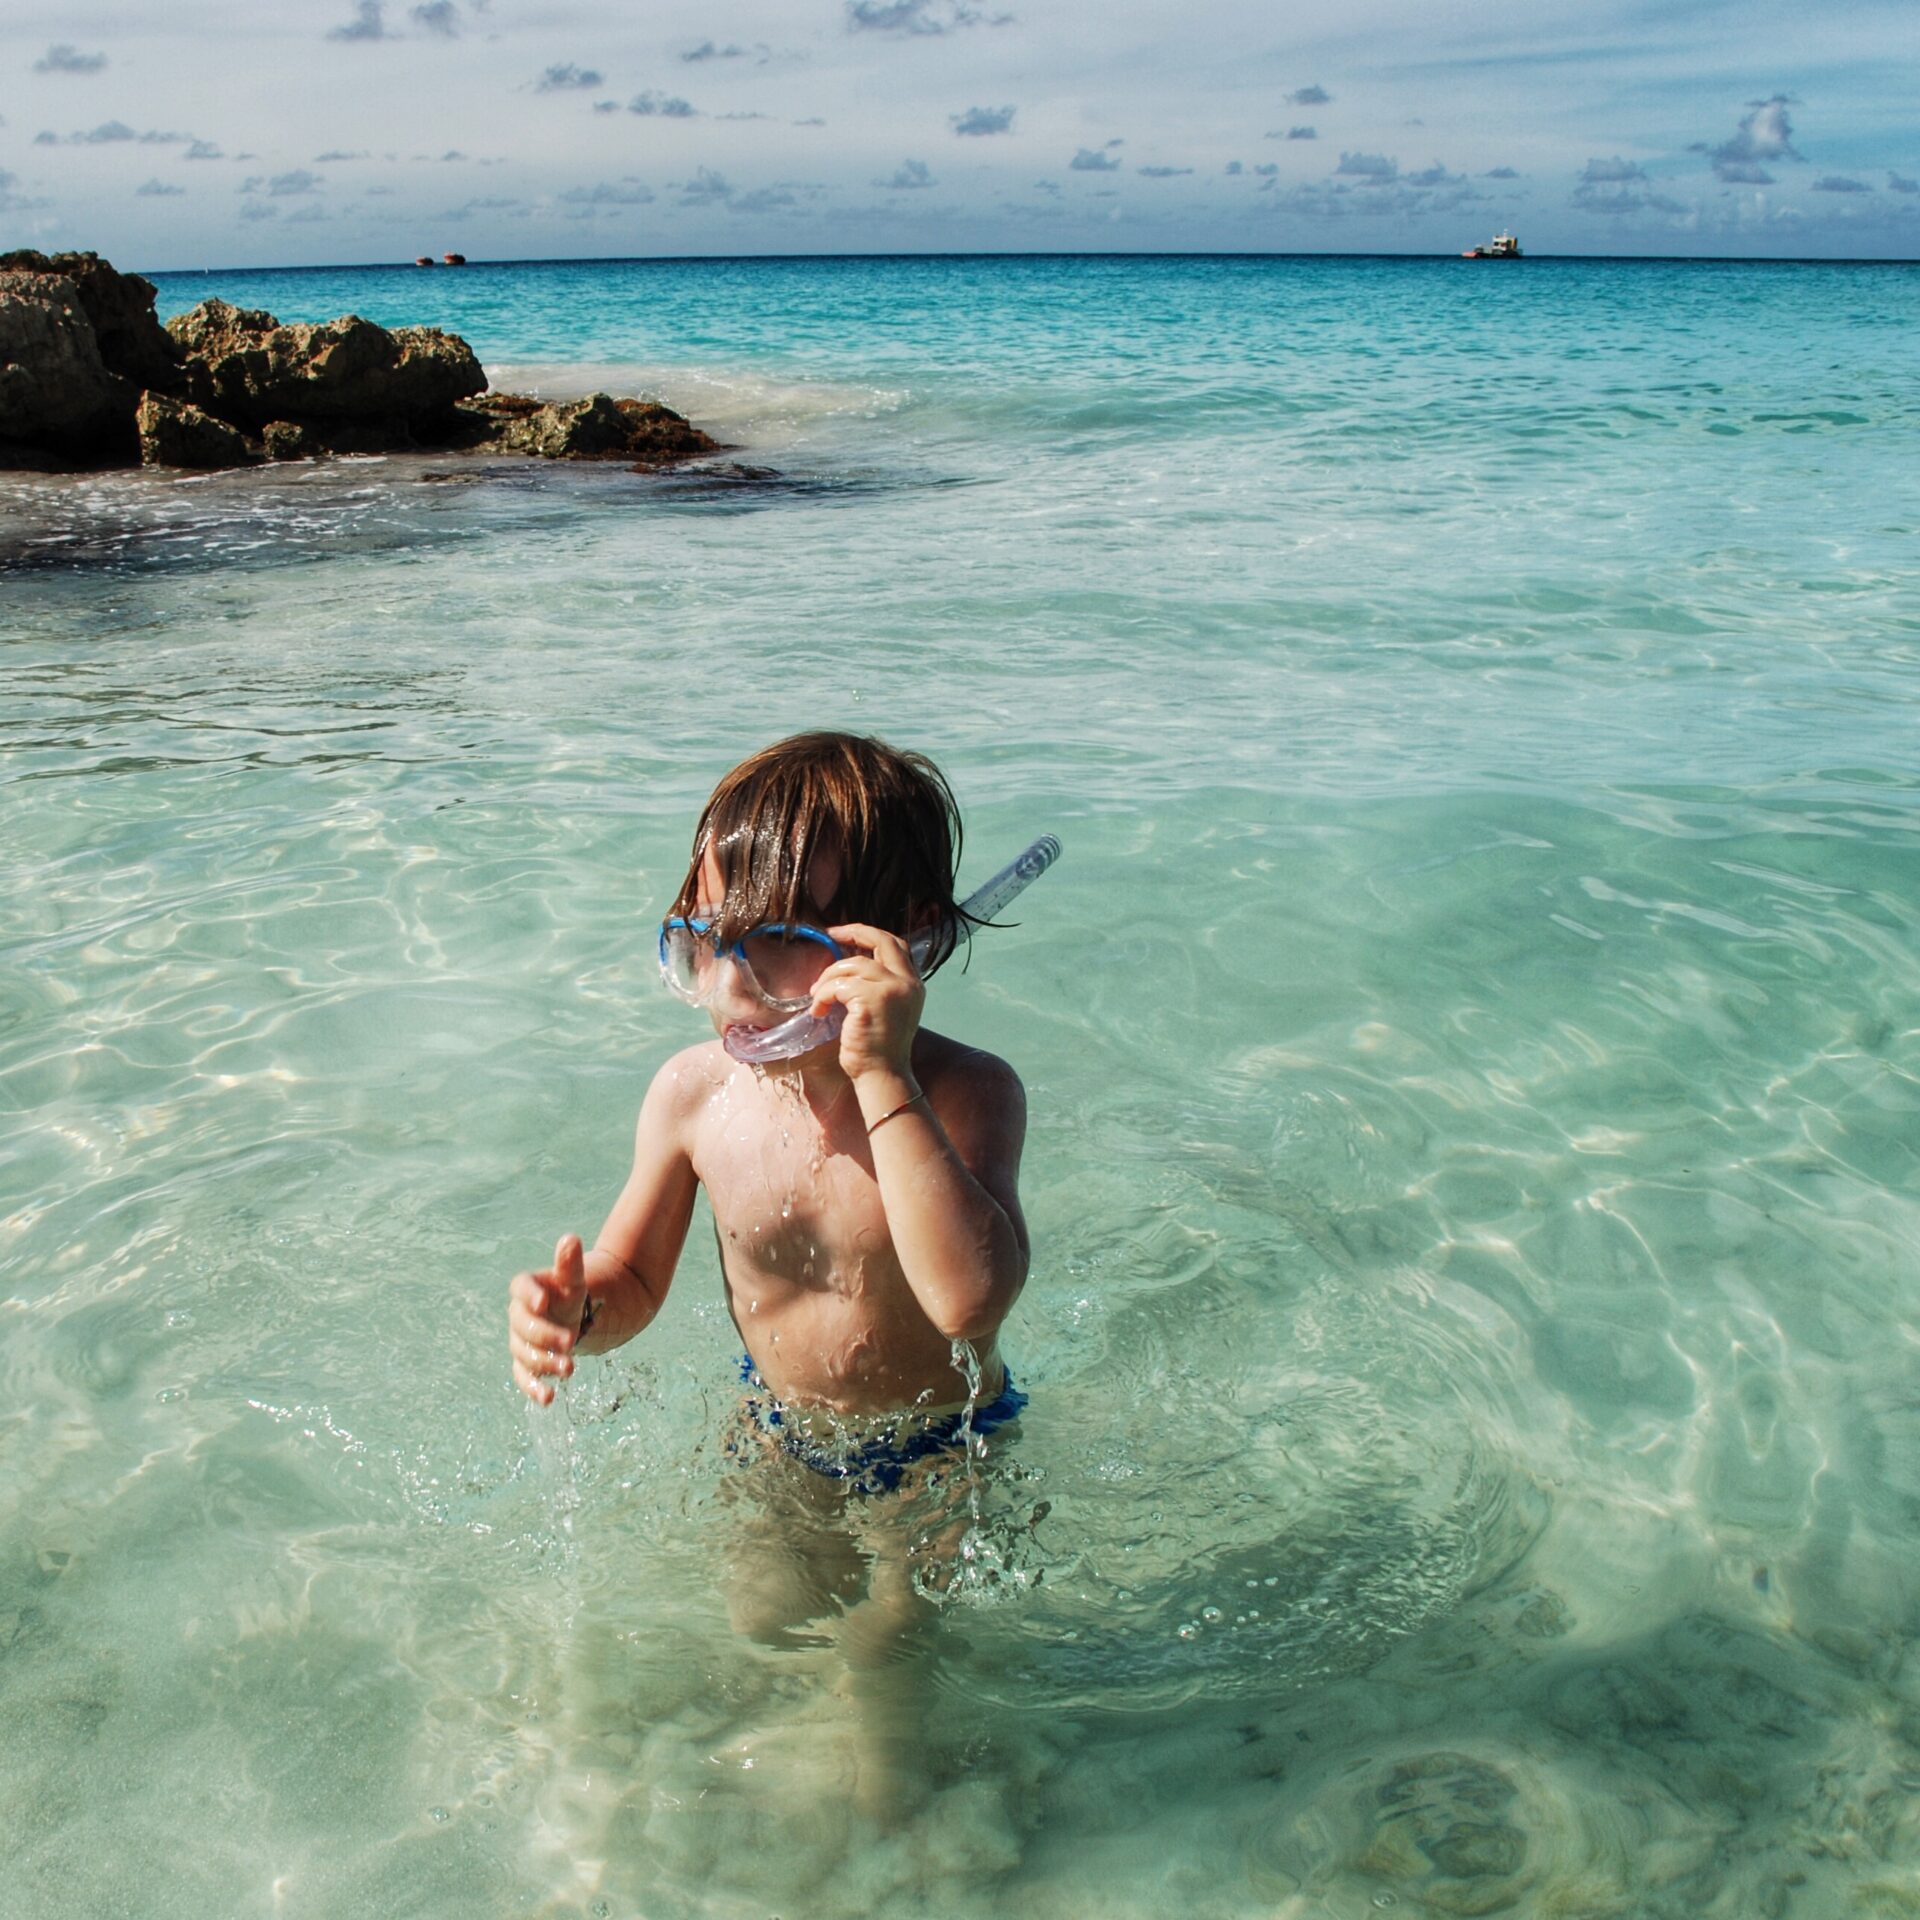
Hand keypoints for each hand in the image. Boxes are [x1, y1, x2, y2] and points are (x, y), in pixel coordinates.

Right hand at [508, 1232, 587, 1406]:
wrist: (575, 1318)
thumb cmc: (571, 1294)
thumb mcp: (574, 1279)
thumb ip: (569, 1263)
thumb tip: (570, 1239)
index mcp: (527, 1290)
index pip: (520, 1288)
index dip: (529, 1295)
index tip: (543, 1302)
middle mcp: (519, 1316)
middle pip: (524, 1327)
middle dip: (546, 1335)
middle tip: (571, 1341)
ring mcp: (520, 1341)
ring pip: (525, 1353)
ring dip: (545, 1363)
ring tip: (570, 1369)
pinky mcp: (526, 1364)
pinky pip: (523, 1376)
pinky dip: (534, 1388)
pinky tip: (548, 1398)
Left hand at [809, 923, 924, 1081]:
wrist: (882, 1076)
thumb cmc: (879, 1049)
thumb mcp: (889, 1009)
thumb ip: (879, 985)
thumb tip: (849, 964)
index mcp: (913, 984)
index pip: (896, 944)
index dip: (869, 934)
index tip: (845, 935)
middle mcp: (907, 983)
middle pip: (880, 940)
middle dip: (852, 932)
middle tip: (830, 935)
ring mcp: (891, 991)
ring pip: (851, 965)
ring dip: (828, 978)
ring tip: (818, 997)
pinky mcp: (871, 1002)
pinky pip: (838, 986)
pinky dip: (823, 996)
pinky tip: (819, 1011)